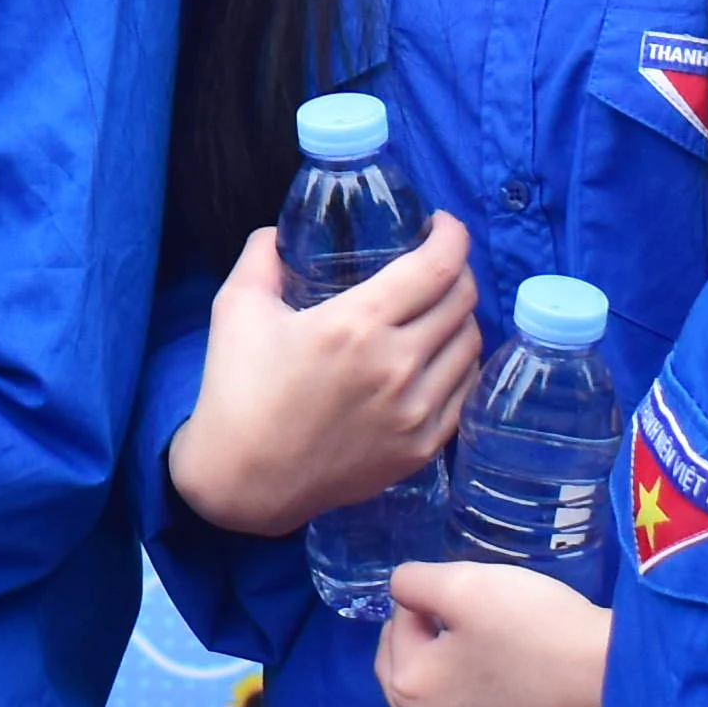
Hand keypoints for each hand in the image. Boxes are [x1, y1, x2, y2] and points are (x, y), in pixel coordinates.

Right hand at [166, 215, 478, 536]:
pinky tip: (441, 357)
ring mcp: (415, 412)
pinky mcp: (421, 448)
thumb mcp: (236, 307)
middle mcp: (397, 366)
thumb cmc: (236, 390)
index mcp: (355, 324)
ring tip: (439, 310)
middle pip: (462, 301)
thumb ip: (263, 255)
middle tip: (436, 264)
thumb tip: (281, 233)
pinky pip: (466, 393)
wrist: (243, 481)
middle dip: (457, 269)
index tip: (442, 225)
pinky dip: (461, 365)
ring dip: (462, 317)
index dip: (452, 235)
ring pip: (471, 346)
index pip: (436, 266)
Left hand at [375, 559, 613, 706]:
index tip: (451, 597)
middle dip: (413, 654)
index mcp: (411, 685)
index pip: (398, 634)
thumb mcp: (469, 583)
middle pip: (397, 690)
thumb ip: (416, 583)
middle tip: (450, 633)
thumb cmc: (542, 629)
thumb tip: (401, 595)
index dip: (419, 607)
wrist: (616, 682)